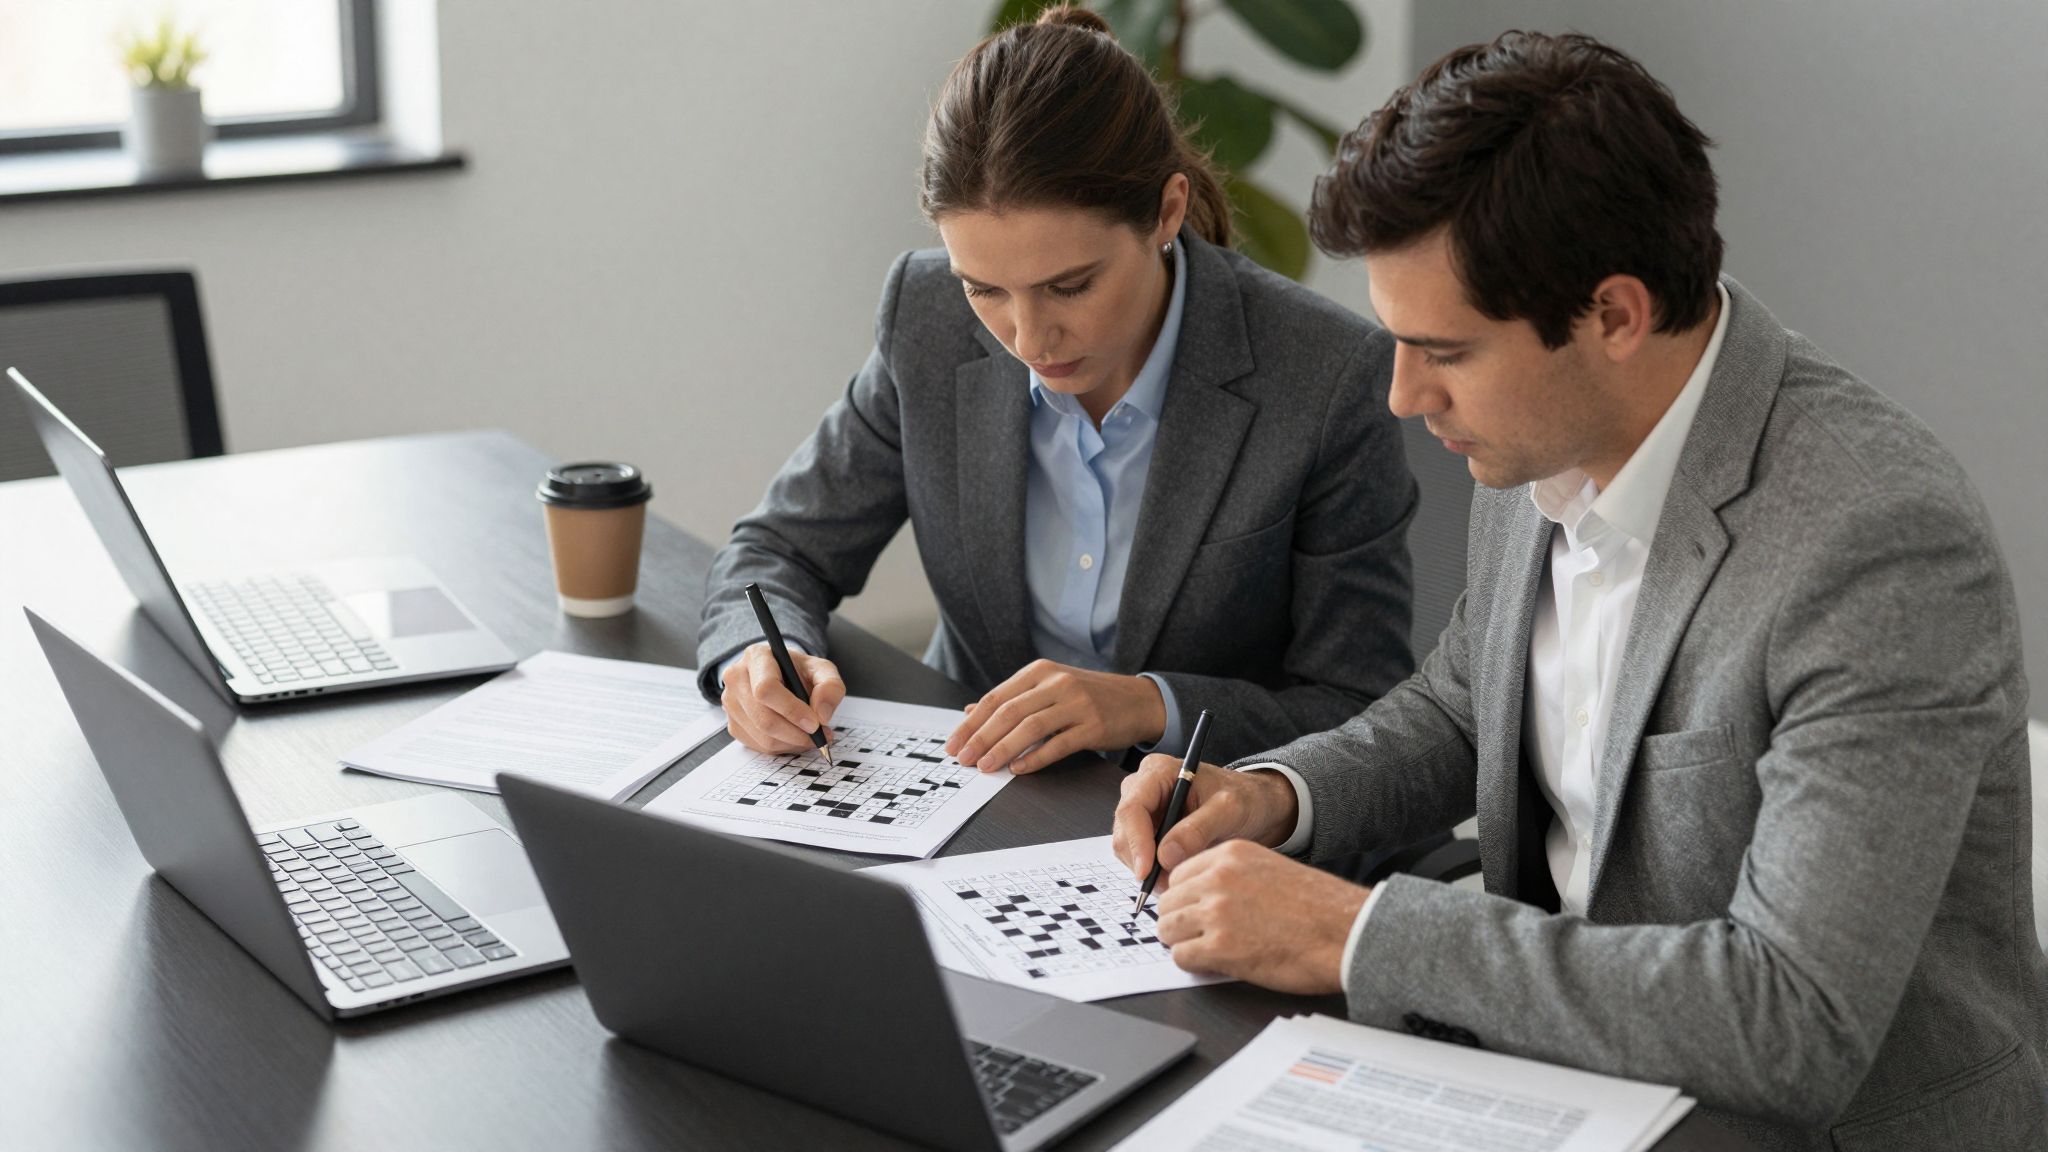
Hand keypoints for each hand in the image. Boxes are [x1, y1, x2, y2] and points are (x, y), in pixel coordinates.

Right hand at [719, 642, 844, 754]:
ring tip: (810, 736)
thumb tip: (821, 714)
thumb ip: (830, 686)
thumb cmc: (799, 672)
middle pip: (763, 718)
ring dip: (792, 742)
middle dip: (796, 733)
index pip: (766, 688)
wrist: (781, 675)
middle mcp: (736, 678)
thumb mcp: (822, 670)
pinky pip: (758, 746)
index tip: (814, 723)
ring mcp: (730, 703)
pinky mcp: (733, 724)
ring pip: (762, 736)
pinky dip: (782, 747)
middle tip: (820, 736)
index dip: (792, 710)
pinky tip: (794, 736)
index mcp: (756, 657)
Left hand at [944, 659, 1166, 773]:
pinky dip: (1035, 758)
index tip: (954, 743)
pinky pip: (1058, 744)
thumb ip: (1012, 699)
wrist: (1138, 700)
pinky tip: (1018, 768)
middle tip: (964, 758)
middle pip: (1009, 712)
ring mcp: (1077, 703)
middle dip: (981, 738)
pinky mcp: (1094, 726)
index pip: (997, 697)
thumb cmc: (1089, 696)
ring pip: (1030, 727)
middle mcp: (1057, 683)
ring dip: (1003, 749)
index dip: (971, 723)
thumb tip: (970, 713)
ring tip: (985, 766)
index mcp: (1041, 671)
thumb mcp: (1049, 689)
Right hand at [1112, 754, 1298, 886]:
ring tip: (1178, 880)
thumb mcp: (1228, 810)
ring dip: (1148, 870)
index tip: (1147, 872)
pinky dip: (1153, 871)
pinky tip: (1175, 875)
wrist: (1254, 804)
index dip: (1136, 842)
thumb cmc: (1243, 798)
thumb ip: (1198, 830)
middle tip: (1168, 885)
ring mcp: (1143, 810)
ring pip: (1128, 847)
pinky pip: (1138, 855)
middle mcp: (1143, 788)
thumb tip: (1165, 856)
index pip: (1132, 808)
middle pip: (1124, 831)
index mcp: (1158, 772)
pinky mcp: (1147, 830)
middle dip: (1142, 862)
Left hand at [1153, 840, 1366, 994]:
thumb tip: (1203, 897)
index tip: (1191, 912)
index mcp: (1231, 854)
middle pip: (1168, 902)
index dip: (1184, 898)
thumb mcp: (1270, 870)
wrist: (1346, 933)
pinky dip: (1194, 964)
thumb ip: (1234, 877)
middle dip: (1179, 922)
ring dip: (1182, 943)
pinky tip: (1214, 964)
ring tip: (1204, 951)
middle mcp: (1219, 878)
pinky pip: (1181, 957)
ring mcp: (1216, 912)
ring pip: (1167, 929)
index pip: (1179, 874)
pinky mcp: (1220, 947)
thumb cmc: (1319, 908)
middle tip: (1196, 936)